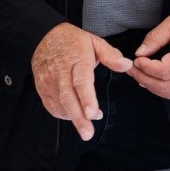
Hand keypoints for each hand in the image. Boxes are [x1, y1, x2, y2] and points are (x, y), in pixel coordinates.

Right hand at [30, 23, 133, 140]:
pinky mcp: (41, 87)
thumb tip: (127, 65)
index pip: (81, 82)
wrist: (44, 36)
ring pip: (59, 105)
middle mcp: (60, 72)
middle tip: (87, 134)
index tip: (93, 113)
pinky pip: (51, 106)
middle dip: (78, 118)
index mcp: (76, 60)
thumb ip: (111, 55)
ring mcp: (49, 81)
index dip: (87, 99)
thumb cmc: (73, 41)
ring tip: (87, 126)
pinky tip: (74, 116)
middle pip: (68, 98)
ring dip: (73, 118)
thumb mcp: (95, 42)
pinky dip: (62, 115)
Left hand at [128, 10, 169, 99]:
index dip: (146, 68)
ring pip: (169, 93)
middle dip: (143, 79)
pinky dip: (160, 89)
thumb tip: (140, 52)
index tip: (137, 59)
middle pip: (165, 86)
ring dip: (150, 86)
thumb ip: (155, 37)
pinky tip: (150, 79)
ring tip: (138, 73)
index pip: (165, 71)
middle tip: (131, 68)